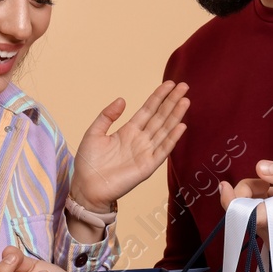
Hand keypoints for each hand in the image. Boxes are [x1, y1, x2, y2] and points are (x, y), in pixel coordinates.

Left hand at [71, 81, 189, 210]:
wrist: (87, 187)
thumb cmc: (88, 163)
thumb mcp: (94, 133)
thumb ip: (107, 116)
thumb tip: (122, 99)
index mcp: (128, 131)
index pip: (148, 110)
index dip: (159, 97)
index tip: (170, 84)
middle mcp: (140, 140)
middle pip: (160, 117)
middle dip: (172, 102)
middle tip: (184, 86)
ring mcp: (145, 152)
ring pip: (164, 130)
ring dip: (175, 116)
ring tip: (185, 101)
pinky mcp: (147, 166)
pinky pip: (163, 150)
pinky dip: (172, 139)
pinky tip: (181, 126)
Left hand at [218, 160, 272, 255]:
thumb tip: (260, 167)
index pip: (242, 212)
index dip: (229, 198)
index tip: (225, 184)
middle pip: (246, 210)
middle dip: (252, 191)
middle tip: (272, 180)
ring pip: (255, 216)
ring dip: (262, 200)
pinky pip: (266, 223)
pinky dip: (270, 210)